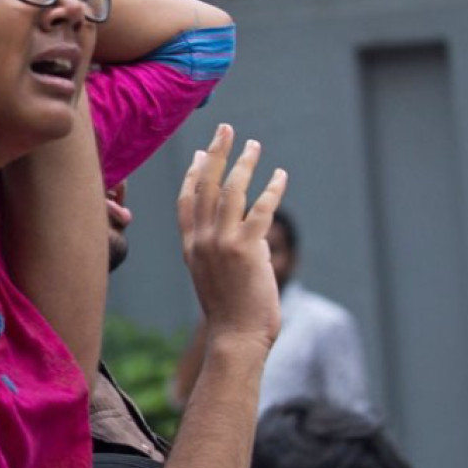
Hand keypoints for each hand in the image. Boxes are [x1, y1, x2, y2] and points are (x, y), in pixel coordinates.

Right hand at [176, 123, 287, 349]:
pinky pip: (261, 209)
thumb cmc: (229, 313)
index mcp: (190, 247)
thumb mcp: (213, 276)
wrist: (235, 338)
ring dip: (244, 164)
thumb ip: (221, 248)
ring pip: (231, 191)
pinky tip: (280, 175)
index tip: (203, 152)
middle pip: (205, 185)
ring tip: (255, 145)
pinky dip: (272, 189)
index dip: (194, 172)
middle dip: (216, 153)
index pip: (186, 200)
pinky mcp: (246, 250)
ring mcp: (221, 243)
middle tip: (226, 130)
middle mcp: (201, 240)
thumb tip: (244, 230)